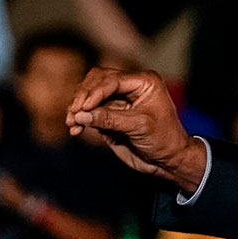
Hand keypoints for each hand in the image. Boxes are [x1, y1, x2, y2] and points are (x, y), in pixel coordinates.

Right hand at [66, 67, 207, 192]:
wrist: (166, 159)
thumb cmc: (162, 138)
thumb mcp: (139, 126)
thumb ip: (110, 119)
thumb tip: (80, 114)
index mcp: (144, 82)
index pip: (112, 80)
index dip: (94, 92)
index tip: (82, 108)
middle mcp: (130, 87)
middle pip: (97, 81)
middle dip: (83, 96)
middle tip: (73, 114)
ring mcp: (118, 101)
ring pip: (90, 95)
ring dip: (77, 108)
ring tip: (72, 124)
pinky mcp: (109, 115)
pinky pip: (88, 111)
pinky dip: (79, 118)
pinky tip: (75, 130)